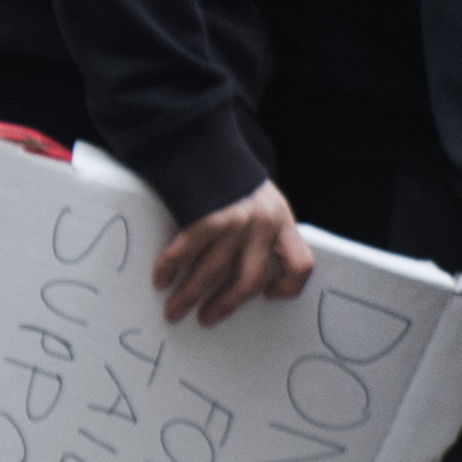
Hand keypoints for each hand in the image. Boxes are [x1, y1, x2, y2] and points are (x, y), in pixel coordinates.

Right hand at [152, 182, 312, 324]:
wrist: (205, 144)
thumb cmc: (232, 178)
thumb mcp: (263, 202)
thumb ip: (263, 231)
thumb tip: (252, 270)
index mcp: (282, 222)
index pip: (300, 264)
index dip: (288, 287)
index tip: (267, 297)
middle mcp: (262, 225)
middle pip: (248, 280)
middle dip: (224, 304)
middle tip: (207, 318)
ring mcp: (234, 222)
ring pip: (212, 273)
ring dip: (189, 296)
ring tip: (175, 310)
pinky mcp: (204, 218)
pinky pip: (184, 254)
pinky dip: (169, 270)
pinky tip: (161, 280)